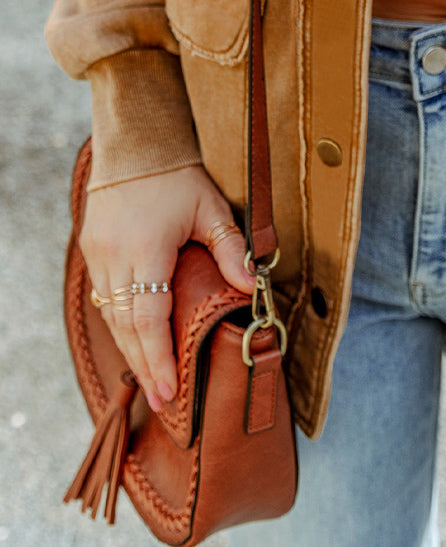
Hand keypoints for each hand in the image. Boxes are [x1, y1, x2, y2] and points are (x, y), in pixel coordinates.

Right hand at [80, 164, 254, 413]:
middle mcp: (116, 256)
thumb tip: (251, 285)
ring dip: (131, 350)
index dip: (160, 357)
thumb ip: (230, 247)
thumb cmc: (179, 175)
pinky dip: (121, 325)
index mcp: (147, 248)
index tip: (170, 390)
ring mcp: (99, 254)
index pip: (149, 318)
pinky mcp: (92, 250)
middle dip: (146, 366)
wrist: (136, 144)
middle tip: (163, 402)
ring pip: (112, 316)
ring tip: (152, 382)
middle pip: (127, 327)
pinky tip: (135, 343)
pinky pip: (105, 298)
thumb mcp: (210, 207)